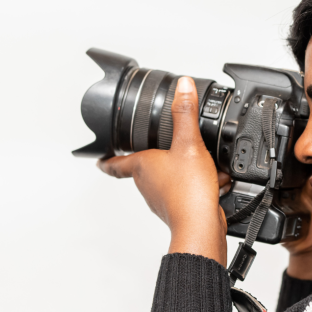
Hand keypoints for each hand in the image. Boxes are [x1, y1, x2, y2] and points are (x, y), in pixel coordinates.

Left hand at [97, 77, 228, 265]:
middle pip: (145, 167)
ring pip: (169, 178)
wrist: (201, 224)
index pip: (114, 163)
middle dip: (157, 156)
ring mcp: (161, 197)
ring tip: (200, 163)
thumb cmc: (187, 191)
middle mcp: (147, 183)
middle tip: (163, 146)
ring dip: (183, 169)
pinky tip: (213, 179)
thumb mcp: (188, 143)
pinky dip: (199, 182)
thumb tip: (182, 87)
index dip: (105, 158)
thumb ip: (185, 113)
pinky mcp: (178, 207)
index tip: (98, 157)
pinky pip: (186, 189)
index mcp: (141, 166)